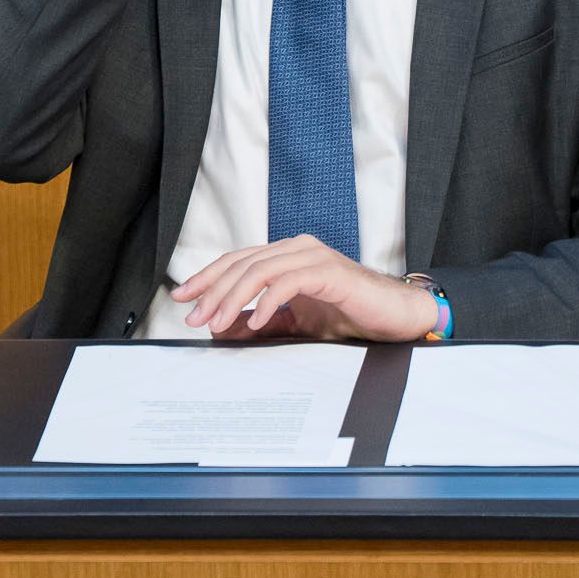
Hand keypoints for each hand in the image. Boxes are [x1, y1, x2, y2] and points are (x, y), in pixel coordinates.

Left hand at [168, 235, 441, 342]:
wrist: (395, 316)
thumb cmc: (349, 315)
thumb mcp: (295, 324)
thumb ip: (262, 324)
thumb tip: (224, 328)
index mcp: (286, 256)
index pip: (237, 261)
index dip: (207, 278)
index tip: (183, 298)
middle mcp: (296, 249)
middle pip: (242, 264)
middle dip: (213, 291)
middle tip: (193, 316)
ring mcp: (312, 256)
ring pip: (260, 270)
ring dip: (234, 299)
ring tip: (217, 323)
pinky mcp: (328, 271)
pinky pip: (288, 283)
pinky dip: (268, 301)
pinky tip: (255, 321)